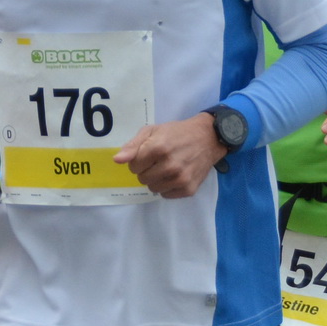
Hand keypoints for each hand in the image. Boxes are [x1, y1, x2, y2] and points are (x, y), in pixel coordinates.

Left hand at [113, 113, 227, 197]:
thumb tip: (117, 160)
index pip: (133, 167)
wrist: (209, 138)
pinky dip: (168, 187)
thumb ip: (133, 145)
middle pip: (142, 179)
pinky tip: (176, 175)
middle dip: (147, 170)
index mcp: (158, 148)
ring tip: (167, 168)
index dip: (139, 160)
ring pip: (153, 188)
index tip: (149, 154)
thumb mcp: (153, 131)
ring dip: (157, 180)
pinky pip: (166, 195)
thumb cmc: (177, 133)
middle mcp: (170, 165)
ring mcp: (180, 178)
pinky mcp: (189, 189)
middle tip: (159, 161)